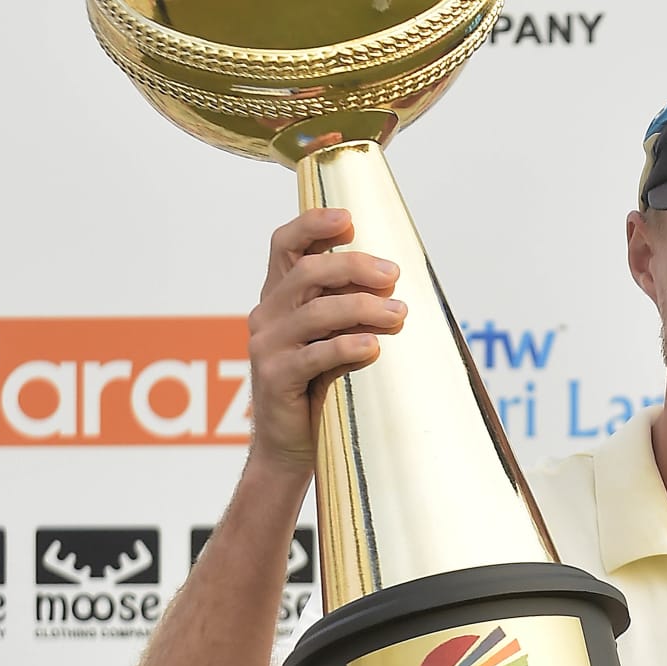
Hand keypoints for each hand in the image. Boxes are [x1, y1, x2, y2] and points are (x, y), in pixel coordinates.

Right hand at [246, 207, 406, 475]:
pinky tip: (374, 347)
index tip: (349, 219)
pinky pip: (314, 355)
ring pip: (315, 312)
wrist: (289, 446)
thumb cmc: (320, 385)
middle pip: (307, 273)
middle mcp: (266, 315)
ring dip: (363, 308)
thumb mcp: (330, 336)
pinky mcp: (274, 379)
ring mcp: (267, 346)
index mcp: (278, 296)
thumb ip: (348, 306)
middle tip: (394, 275)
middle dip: (354, 267)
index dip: (312, 224)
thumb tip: (398, 278)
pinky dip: (347, 347)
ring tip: (399, 313)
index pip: (284, 245)